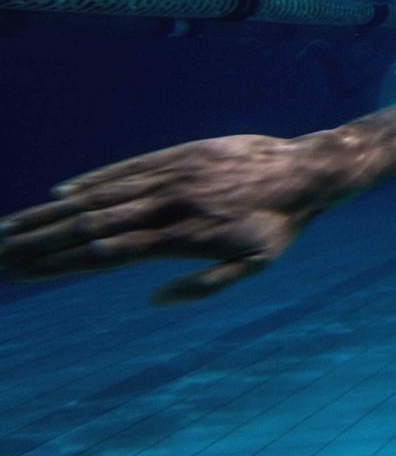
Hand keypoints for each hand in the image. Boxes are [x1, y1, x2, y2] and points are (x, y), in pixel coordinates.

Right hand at [0, 134, 335, 304]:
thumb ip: (202, 286)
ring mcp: (171, 176)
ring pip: (102, 196)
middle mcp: (168, 205)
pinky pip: (129, 168)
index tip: (23, 273)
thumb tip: (152, 301)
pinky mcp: (180, 154)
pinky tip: (61, 193)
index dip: (60, 265)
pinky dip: (94, 181)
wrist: (307, 170)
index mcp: (180, 238)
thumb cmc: (280, 225)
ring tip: (15, 224)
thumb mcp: (253, 267)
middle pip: (90, 226)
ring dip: (54, 212)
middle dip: (40, 241)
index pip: (105, 255)